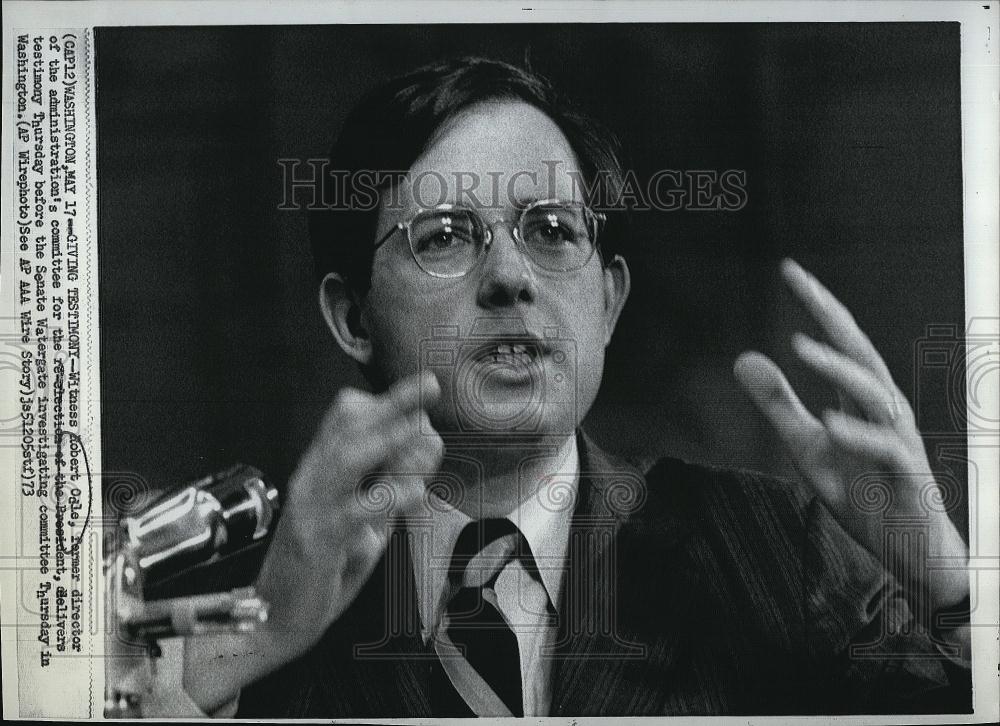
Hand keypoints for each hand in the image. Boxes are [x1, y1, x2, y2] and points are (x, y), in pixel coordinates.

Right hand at [258, 370, 443, 646]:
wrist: (274, 618)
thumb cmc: (325, 566)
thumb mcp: (368, 519)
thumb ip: (394, 483)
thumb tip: (429, 442)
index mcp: (321, 470)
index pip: (346, 419)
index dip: (384, 403)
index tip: (422, 394)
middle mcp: (313, 480)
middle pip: (348, 428)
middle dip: (391, 403)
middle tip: (429, 383)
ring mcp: (312, 508)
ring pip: (345, 461)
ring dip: (385, 439)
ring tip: (418, 426)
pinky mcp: (316, 542)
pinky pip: (350, 514)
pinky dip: (384, 499)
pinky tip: (414, 492)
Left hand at [733, 259, 968, 615]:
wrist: (910, 551)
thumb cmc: (865, 492)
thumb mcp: (807, 446)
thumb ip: (778, 404)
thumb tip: (742, 357)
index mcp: (862, 398)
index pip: (840, 340)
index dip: (817, 304)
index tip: (789, 268)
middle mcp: (885, 410)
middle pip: (861, 352)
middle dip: (830, 314)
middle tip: (797, 278)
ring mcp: (899, 442)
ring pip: (876, 395)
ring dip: (839, 370)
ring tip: (801, 347)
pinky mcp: (907, 479)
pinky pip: (887, 452)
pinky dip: (859, 436)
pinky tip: (829, 423)